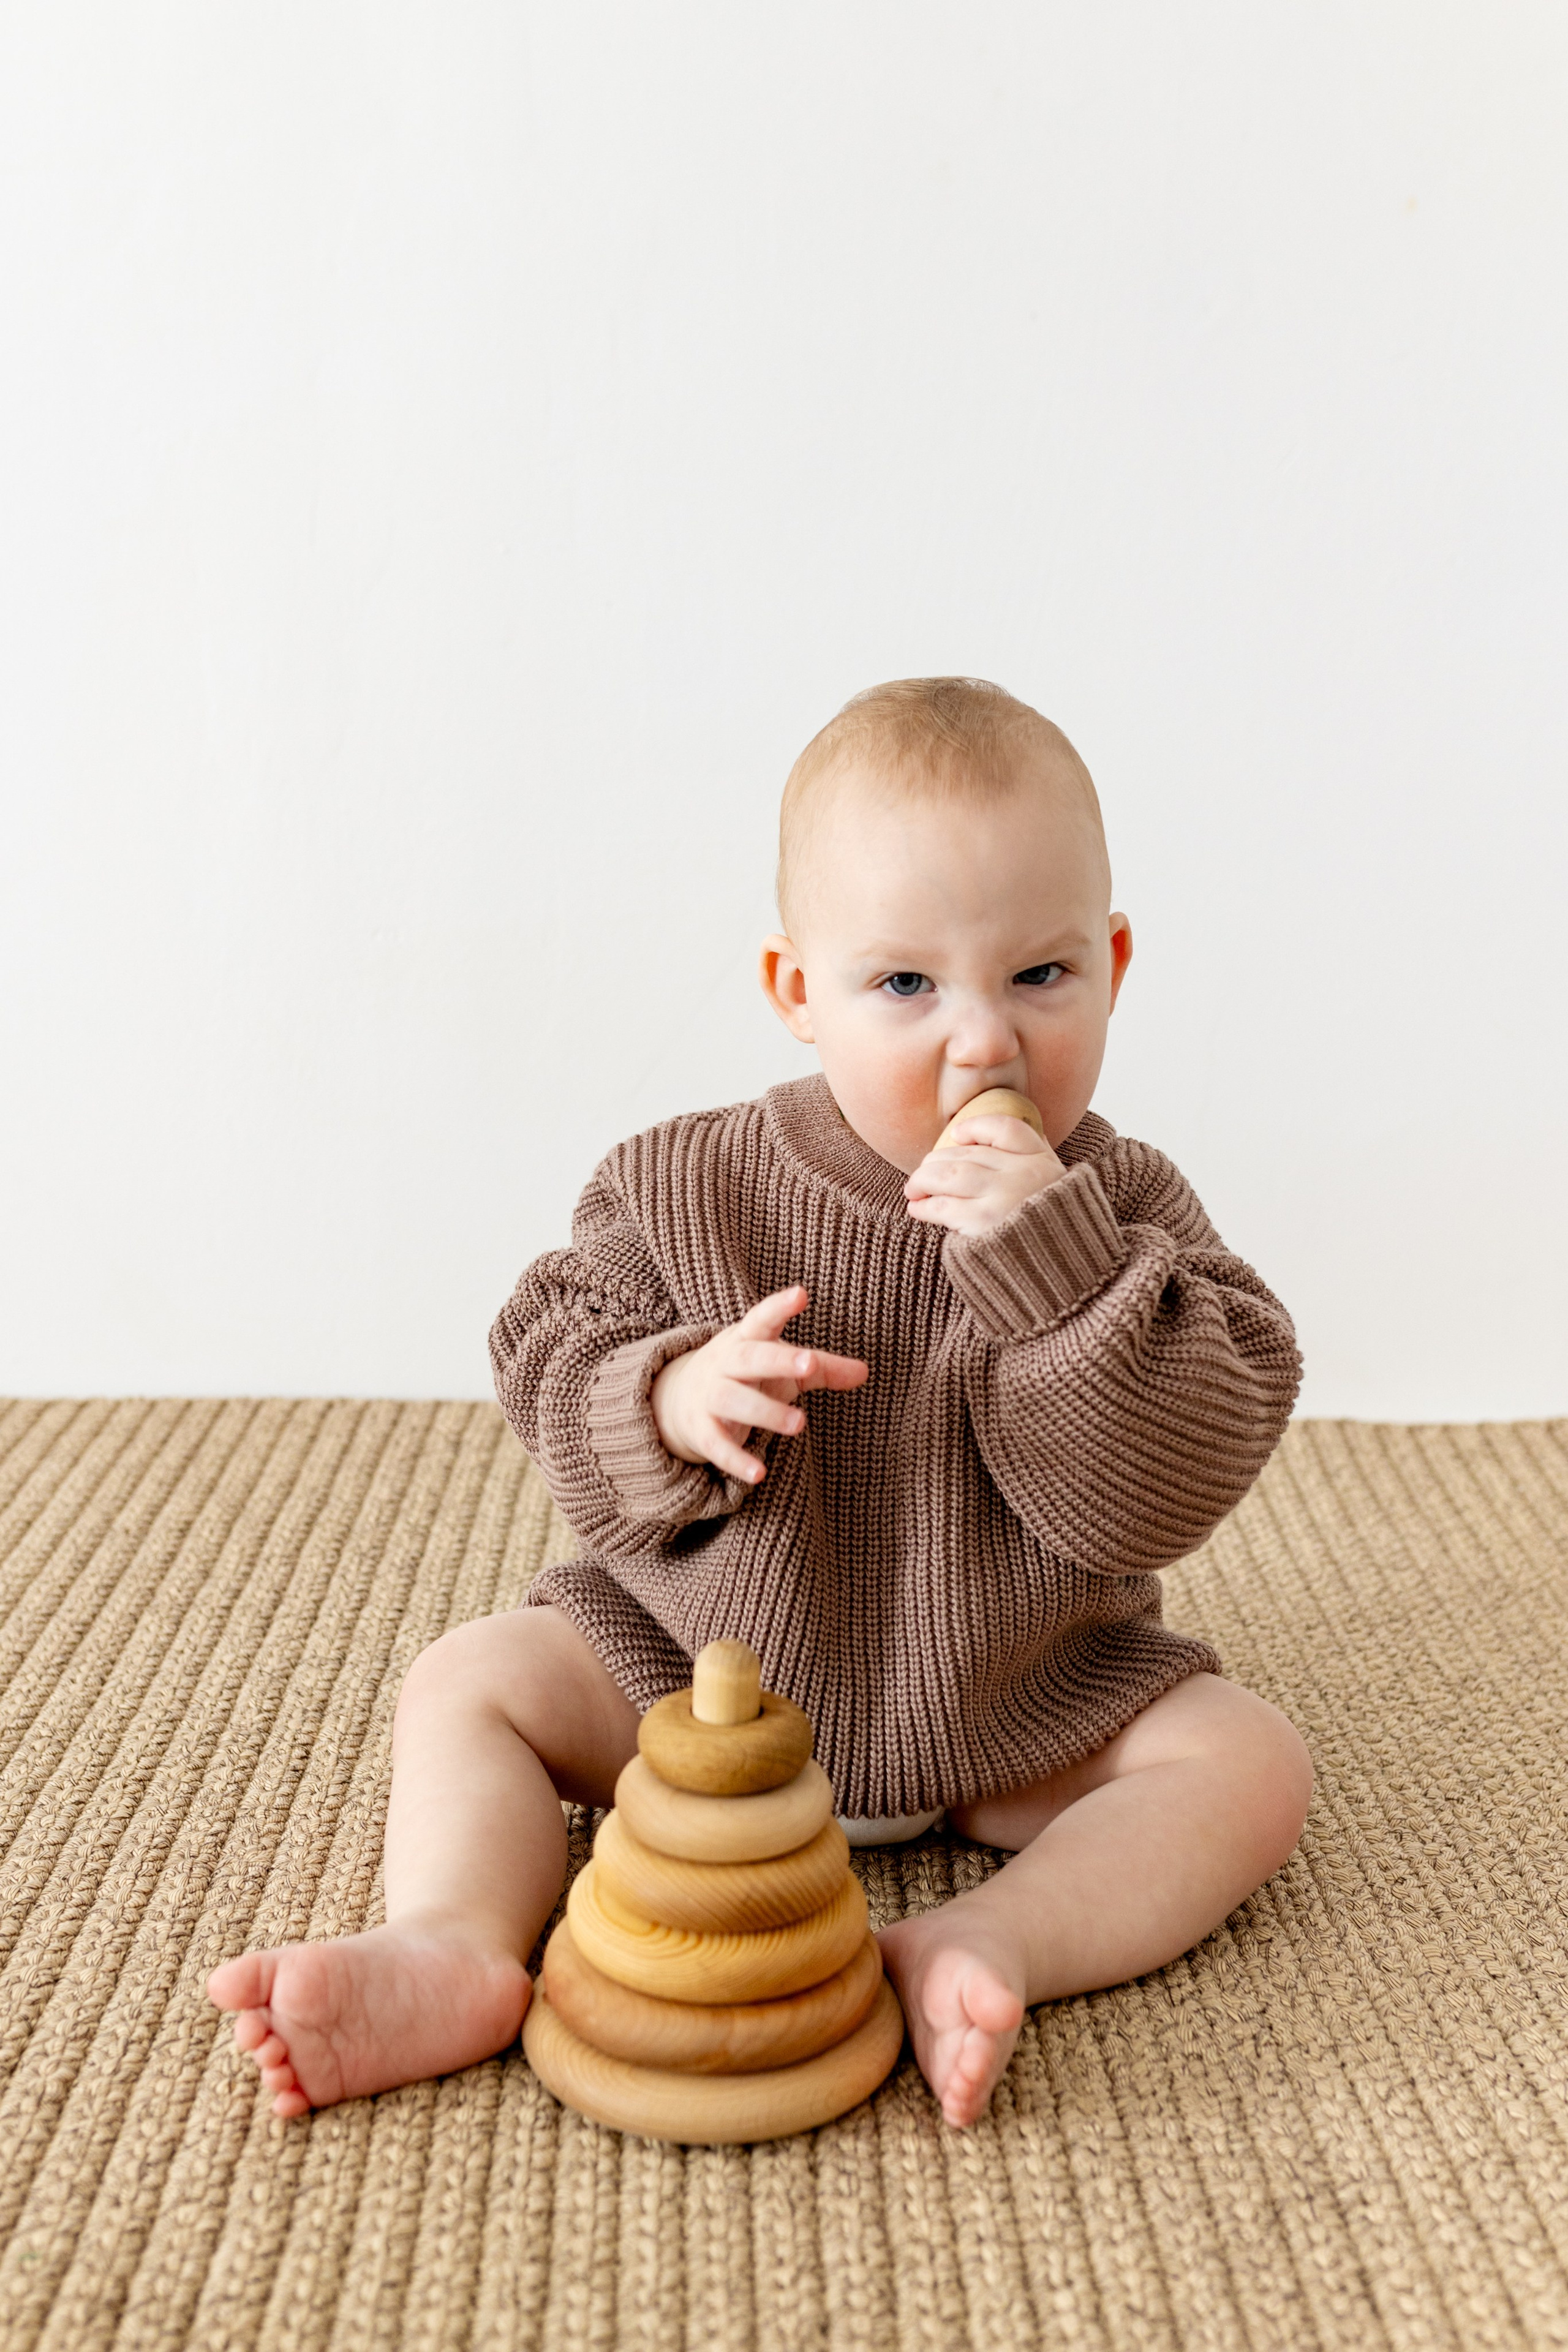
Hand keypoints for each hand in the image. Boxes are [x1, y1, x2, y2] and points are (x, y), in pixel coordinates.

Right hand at [649, 1284, 868, 1485]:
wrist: (679, 1400)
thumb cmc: (747, 1376)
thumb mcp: (782, 1367)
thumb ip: (821, 1368)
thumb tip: (865, 1372)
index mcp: (747, 1339)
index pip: (762, 1319)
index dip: (780, 1307)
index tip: (801, 1294)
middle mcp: (725, 1363)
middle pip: (749, 1358)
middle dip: (778, 1360)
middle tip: (809, 1365)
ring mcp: (710, 1396)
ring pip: (733, 1400)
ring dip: (766, 1412)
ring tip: (800, 1424)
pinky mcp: (701, 1431)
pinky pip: (717, 1446)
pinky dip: (736, 1461)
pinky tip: (759, 1474)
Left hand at [904, 1112, 1067, 1236]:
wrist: (1064, 1273)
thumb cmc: (1049, 1233)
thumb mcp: (1053, 1190)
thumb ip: (1029, 1165)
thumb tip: (991, 1145)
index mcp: (1041, 1161)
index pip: (1006, 1129)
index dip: (976, 1127)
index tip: (956, 1134)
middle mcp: (1023, 1173)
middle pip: (968, 1153)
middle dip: (936, 1161)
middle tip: (922, 1173)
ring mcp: (1004, 1196)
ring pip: (949, 1174)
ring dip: (923, 1180)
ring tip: (913, 1190)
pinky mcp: (985, 1222)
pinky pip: (942, 1205)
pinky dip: (924, 1206)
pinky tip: (917, 1209)